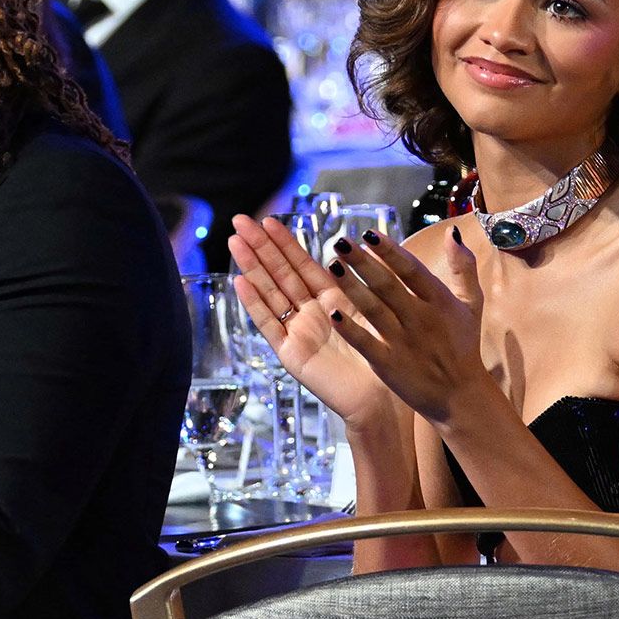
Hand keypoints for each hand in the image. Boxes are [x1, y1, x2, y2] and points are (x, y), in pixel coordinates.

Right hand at [227, 215, 401, 430]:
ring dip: (253, 267)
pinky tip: (240, 282)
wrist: (380, 398)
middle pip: (281, 273)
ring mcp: (298, 332)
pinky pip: (270, 324)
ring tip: (235, 242)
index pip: (303, 264)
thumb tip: (351, 243)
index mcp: (332, 300)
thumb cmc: (384, 358)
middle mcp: (311, 314)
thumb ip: (359, 281)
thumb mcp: (373, 310)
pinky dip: (255, 304)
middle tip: (239, 220)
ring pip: (271, 293)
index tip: (268, 220)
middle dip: (261, 247)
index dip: (285, 243)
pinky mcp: (291, 354)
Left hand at [316, 228, 494, 428]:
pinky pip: (366, 343)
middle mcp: (421, 319)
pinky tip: (332, 313)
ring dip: (351, 288)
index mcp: (439, 301)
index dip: (389, 251)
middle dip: (363, 262)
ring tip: (332, 266)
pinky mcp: (390, 365)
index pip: (411, 270)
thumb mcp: (472, 304)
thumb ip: (464, 267)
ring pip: (373, 310)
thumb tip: (453, 232)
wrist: (460, 396)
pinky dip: (350, 329)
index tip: (368, 234)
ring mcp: (404, 343)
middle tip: (340, 242)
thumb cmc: (463, 345)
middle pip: (387, 286)